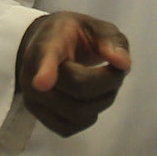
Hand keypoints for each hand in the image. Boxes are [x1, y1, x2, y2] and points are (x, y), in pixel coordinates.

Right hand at [12, 11, 132, 137]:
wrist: (48, 45)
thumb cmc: (75, 36)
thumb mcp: (97, 27)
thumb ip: (112, 41)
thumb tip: (124, 64)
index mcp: (49, 43)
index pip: (45, 57)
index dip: (45, 71)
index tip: (42, 83)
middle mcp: (32, 72)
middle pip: (78, 88)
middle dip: (108, 81)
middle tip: (116, 70)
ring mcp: (33, 98)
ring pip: (76, 113)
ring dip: (103, 101)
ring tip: (104, 83)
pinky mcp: (40, 118)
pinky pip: (69, 128)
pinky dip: (88, 116)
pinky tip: (89, 99)